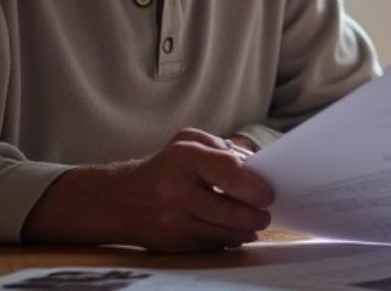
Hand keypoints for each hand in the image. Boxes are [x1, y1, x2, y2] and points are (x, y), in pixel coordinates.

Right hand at [24, 127, 274, 251]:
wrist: (122, 199)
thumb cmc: (166, 166)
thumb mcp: (190, 143)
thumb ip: (224, 149)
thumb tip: (258, 167)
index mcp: (185, 158)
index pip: (231, 172)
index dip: (256, 187)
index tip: (268, 194)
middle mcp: (176, 191)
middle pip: (232, 211)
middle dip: (256, 215)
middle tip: (265, 213)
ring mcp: (172, 221)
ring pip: (224, 234)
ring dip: (245, 230)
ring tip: (252, 222)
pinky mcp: (172, 244)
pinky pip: (212, 246)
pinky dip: (227, 240)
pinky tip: (231, 232)